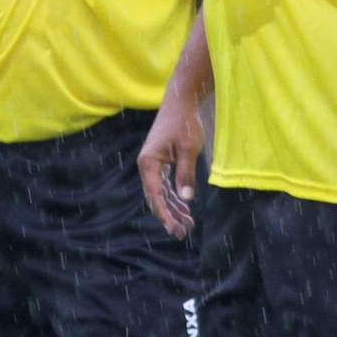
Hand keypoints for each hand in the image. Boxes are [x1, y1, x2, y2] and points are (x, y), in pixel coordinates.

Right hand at [138, 97, 204, 237]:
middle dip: (169, 216)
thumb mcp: (189, 149)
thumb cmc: (184, 123)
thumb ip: (186, 174)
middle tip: (182, 233)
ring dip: (174, 209)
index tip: (174, 228)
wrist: (180, 103)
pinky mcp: (162, 163)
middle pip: (156, 198)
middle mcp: (147, 166)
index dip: (165, 214)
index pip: (155, 195)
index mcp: (148, 163)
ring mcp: (154, 165)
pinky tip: (185, 210)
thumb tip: (186, 199)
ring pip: (162, 194)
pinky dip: (175, 197)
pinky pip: (166, 186)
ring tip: (188, 225)